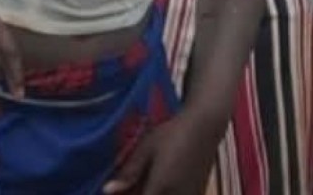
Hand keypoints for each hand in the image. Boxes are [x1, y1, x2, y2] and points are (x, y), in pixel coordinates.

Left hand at [104, 111, 218, 194]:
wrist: (205, 124)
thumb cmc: (173, 132)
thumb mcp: (147, 147)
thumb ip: (129, 172)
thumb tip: (107, 190)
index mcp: (160, 188)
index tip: (120, 192)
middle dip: (141, 193)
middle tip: (132, 185)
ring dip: (153, 192)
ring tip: (147, 182)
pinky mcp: (198, 192)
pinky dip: (166, 192)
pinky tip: (160, 184)